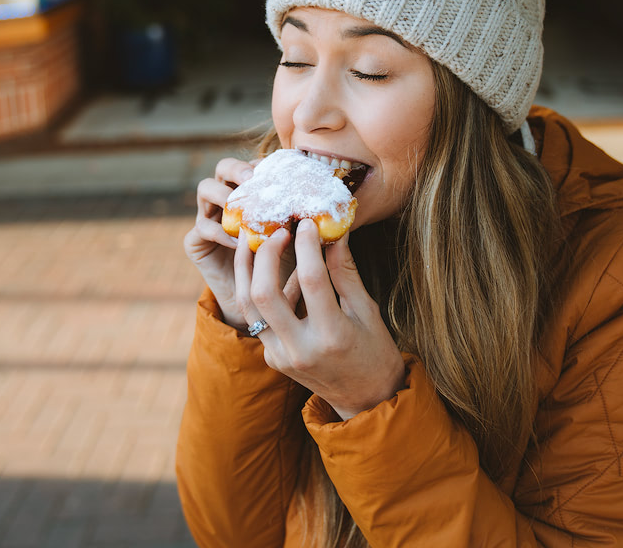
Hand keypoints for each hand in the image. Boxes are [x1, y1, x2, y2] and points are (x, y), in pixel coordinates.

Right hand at [184, 157, 299, 329]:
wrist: (259, 300)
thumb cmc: (282, 262)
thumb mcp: (295, 237)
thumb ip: (301, 218)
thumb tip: (323, 204)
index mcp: (250, 190)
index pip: (253, 164)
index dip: (263, 164)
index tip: (280, 172)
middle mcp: (227, 197)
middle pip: (223, 166)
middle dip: (237, 169)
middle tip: (252, 179)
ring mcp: (208, 216)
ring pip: (205, 188)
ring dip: (224, 194)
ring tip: (243, 208)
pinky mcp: (196, 241)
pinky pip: (201, 228)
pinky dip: (220, 232)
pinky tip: (238, 241)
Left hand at [237, 221, 405, 419]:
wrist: (366, 400)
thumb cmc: (374, 351)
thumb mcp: (366, 310)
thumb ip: (345, 272)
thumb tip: (333, 232)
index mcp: (331, 336)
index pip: (311, 279)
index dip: (307, 244)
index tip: (307, 222)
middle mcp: (299, 350)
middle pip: (264, 293)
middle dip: (265, 253)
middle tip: (277, 230)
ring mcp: (280, 357)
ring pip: (247, 305)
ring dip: (247, 269)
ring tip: (256, 241)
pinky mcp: (271, 358)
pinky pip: (258, 318)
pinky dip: (261, 290)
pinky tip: (270, 270)